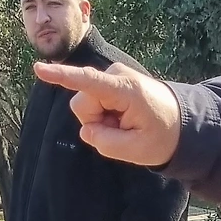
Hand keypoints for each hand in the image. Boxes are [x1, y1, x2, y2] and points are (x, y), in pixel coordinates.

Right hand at [33, 61, 180, 164]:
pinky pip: (93, 104)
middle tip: (124, 130)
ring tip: (126, 124)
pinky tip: (124, 118)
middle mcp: (117, 77)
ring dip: (101, 121)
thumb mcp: (137, 151)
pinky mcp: (110, 82)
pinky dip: (105, 116)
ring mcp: (113, 77)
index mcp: (126, 90)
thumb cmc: (163, 136)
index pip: (88, 82)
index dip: (61, 77)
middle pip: (82, 105)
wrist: (183, 121)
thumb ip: (105, 143)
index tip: (38, 69)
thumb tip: (86, 130)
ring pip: (85, 106)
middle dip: (96, 122)